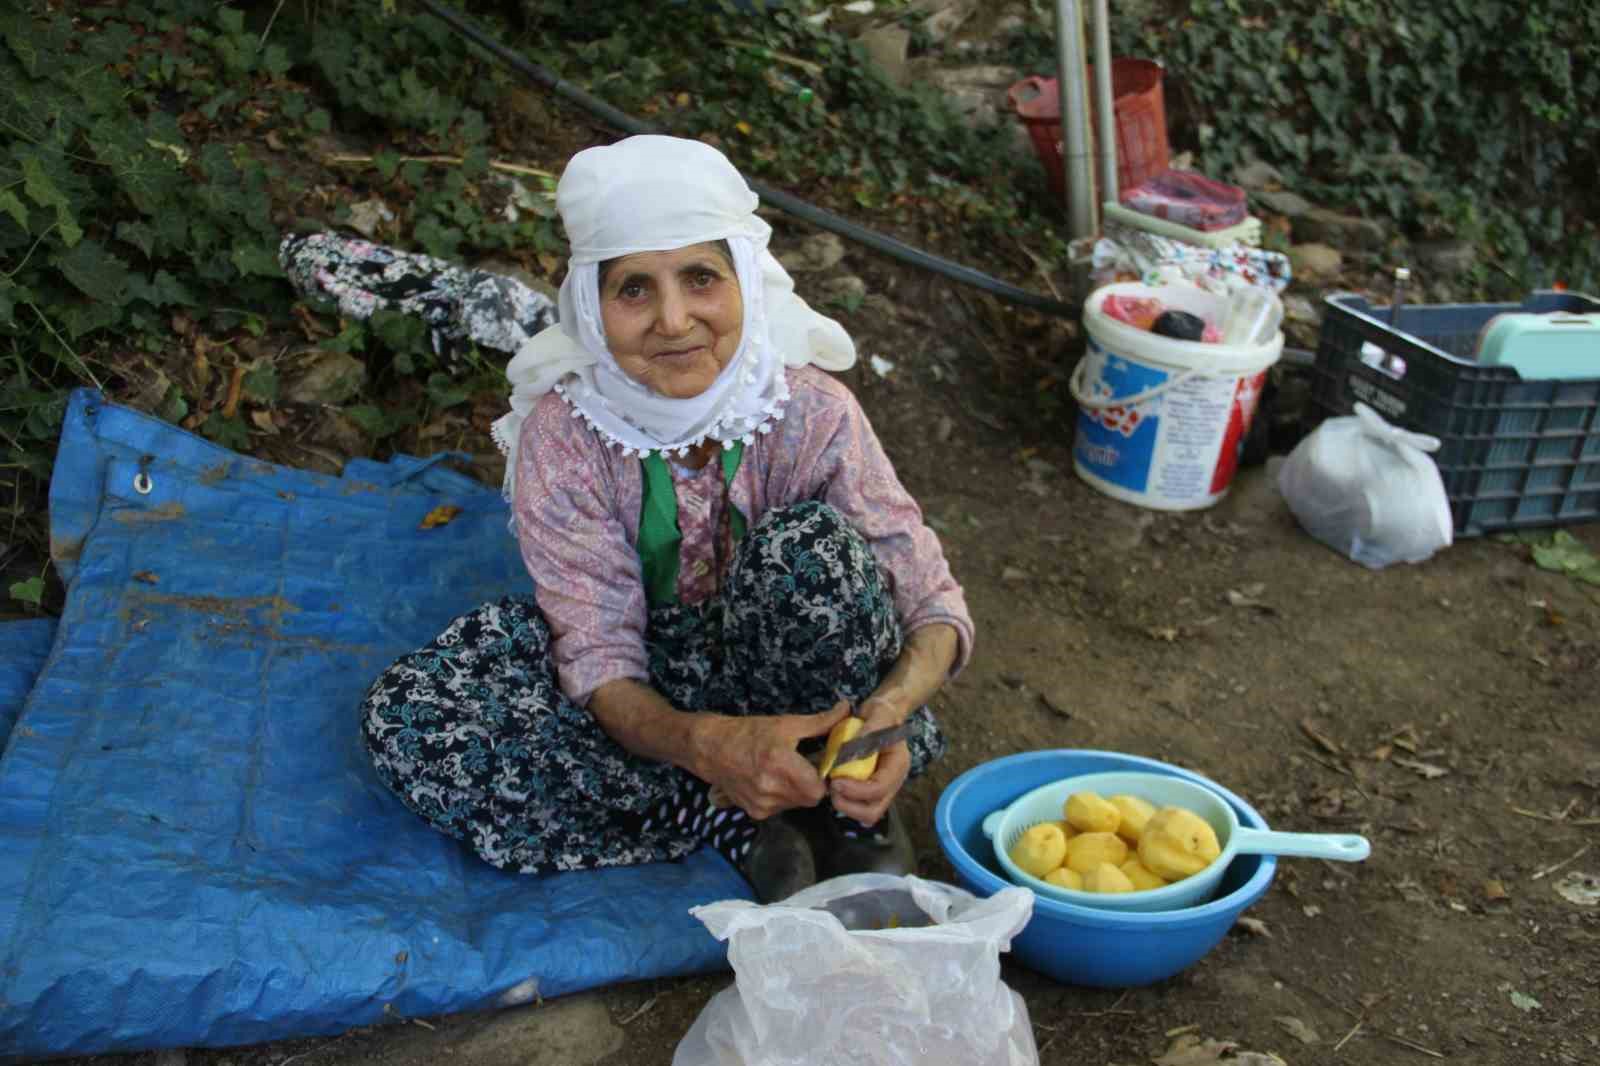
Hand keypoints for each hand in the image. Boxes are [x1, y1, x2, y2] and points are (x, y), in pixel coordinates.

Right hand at [693, 700, 851, 819]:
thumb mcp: (786, 723)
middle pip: (811, 798)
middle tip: (809, 766)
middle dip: (814, 784)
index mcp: (780, 764)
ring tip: (790, 771)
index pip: (820, 789)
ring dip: (799, 791)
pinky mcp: (756, 812)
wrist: (711, 749)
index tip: (824, 765)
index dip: (825, 778)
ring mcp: (762, 804)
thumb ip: (821, 722)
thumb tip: (848, 709)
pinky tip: (774, 780)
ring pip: (797, 804)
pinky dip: (784, 796)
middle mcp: (771, 788)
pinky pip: (782, 808)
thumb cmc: (749, 732)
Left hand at [827, 695, 909, 826]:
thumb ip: (869, 731)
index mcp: (897, 765)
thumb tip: (855, 748)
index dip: (856, 790)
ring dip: (846, 806)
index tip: (835, 780)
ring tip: (831, 787)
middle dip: (850, 806)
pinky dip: (845, 801)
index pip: (879, 789)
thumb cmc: (881, 714)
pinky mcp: (870, 789)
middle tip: (832, 789)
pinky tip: (834, 785)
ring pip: (865, 814)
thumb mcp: (878, 714)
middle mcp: (892, 782)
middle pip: (874, 811)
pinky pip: (858, 806)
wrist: (881, 715)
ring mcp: (881, 788)